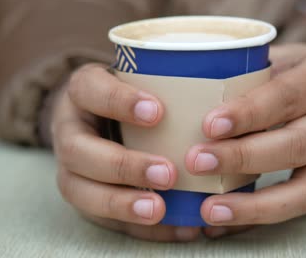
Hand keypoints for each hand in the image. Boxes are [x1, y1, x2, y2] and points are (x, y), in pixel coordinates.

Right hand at [51, 64, 199, 241]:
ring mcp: (70, 167)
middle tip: (166, 174)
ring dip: (121, 204)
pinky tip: (175, 227)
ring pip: (79, 190)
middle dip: (122, 166)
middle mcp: (69, 129)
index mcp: (83, 92)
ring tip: (160, 210)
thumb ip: (170, 80)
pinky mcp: (84, 196)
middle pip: (77, 150)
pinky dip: (139, 227)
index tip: (157, 112)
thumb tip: (236, 81)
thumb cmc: (131, 96)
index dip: (119, 102)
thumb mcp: (141, 77)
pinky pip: (103, 219)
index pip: (89, 90)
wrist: (100, 116)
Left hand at [184, 44, 305, 237]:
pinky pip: (300, 207)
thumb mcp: (283, 61)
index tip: (209, 125)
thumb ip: (249, 74)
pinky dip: (260, 217)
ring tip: (210, 208)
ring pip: (304, 188)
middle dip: (243, 157)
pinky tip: (226, 219)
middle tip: (197, 162)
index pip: (285, 95)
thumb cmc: (300, 79)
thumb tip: (187, 95)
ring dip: (253, 203)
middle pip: (295, 143)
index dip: (248, 112)